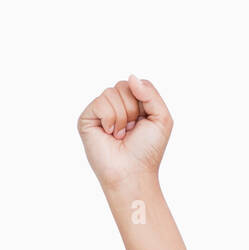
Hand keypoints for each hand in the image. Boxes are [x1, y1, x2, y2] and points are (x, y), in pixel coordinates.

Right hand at [77, 74, 172, 189]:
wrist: (132, 172)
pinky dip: (109, 119)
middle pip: (124, 85)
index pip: (137, 83)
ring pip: (111, 93)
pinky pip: (100, 103)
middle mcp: (115, 105)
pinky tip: (109, 134)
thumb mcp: (161, 118)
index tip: (144, 122)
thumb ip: (150, 93)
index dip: (144, 101)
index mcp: (132, 104)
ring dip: (122, 116)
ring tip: (120, 134)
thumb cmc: (147, 150)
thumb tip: (131, 77)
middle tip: (131, 130)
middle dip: (132, 108)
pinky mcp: (87, 119)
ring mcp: (100, 112)